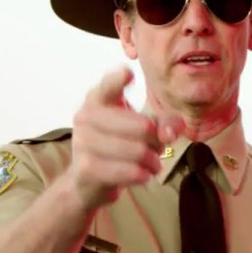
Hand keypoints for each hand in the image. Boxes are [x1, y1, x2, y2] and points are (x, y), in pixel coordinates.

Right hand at [68, 68, 183, 210]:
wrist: (87, 179)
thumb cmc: (120, 145)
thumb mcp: (145, 129)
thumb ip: (165, 123)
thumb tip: (170, 133)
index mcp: (99, 98)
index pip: (108, 85)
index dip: (118, 79)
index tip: (129, 73)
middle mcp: (86, 116)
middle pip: (142, 126)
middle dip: (158, 140)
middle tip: (158, 148)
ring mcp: (82, 141)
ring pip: (136, 151)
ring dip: (152, 161)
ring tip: (152, 164)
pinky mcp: (85, 168)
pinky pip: (126, 171)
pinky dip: (141, 175)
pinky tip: (143, 175)